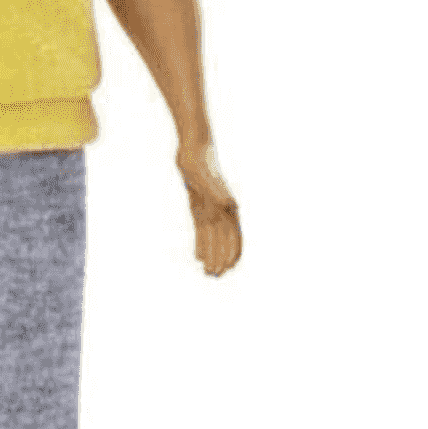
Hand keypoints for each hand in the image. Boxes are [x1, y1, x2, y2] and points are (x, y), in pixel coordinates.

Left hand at [176, 140, 240, 276]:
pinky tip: (198, 256)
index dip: (232, 252)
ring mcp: (210, 210)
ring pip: (212, 238)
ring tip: (207, 272)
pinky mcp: (199, 207)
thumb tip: (228, 206)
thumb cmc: (202, 165)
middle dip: (220, 259)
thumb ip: (218, 194)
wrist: (194, 152)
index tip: (228, 268)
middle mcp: (221, 211)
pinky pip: (202, 231)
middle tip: (215, 276)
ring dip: (211, 255)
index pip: (233, 235)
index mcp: (227, 208)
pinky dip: (201, 243)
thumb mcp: (208, 180)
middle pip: (222, 240)